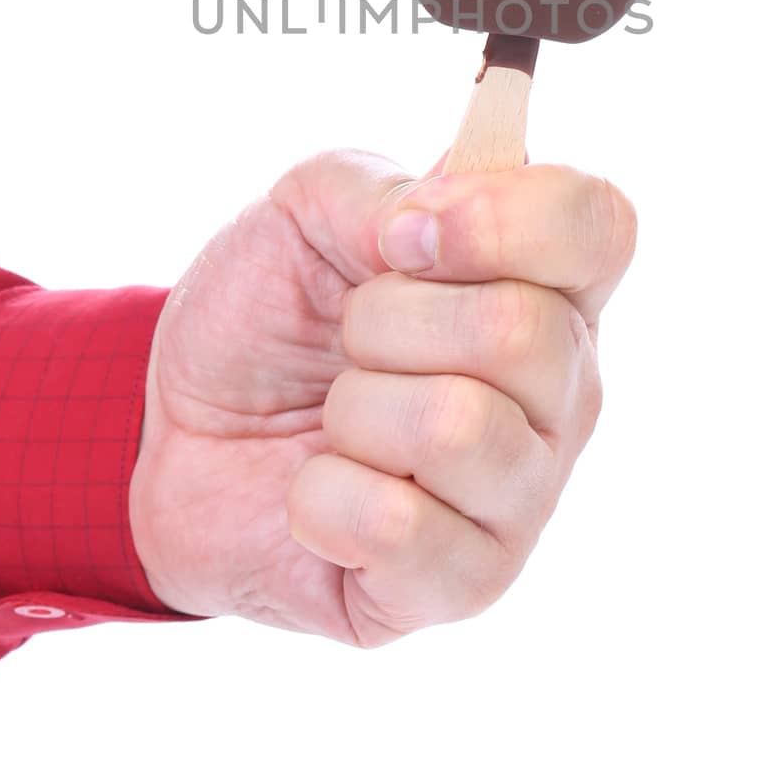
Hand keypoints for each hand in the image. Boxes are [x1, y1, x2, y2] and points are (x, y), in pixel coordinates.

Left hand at [129, 150, 635, 645]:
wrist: (177, 433)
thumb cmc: (267, 313)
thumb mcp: (305, 212)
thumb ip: (380, 193)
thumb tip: (430, 227)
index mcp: (546, 285)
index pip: (599, 227)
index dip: (508, 217)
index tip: (406, 232)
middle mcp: (562, 392)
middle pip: (522, 329)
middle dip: (385, 320)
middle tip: (348, 339)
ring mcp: (524, 495)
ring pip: (457, 427)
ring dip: (353, 410)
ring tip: (336, 421)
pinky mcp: (467, 585)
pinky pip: (398, 526)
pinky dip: (321, 498)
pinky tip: (321, 493)